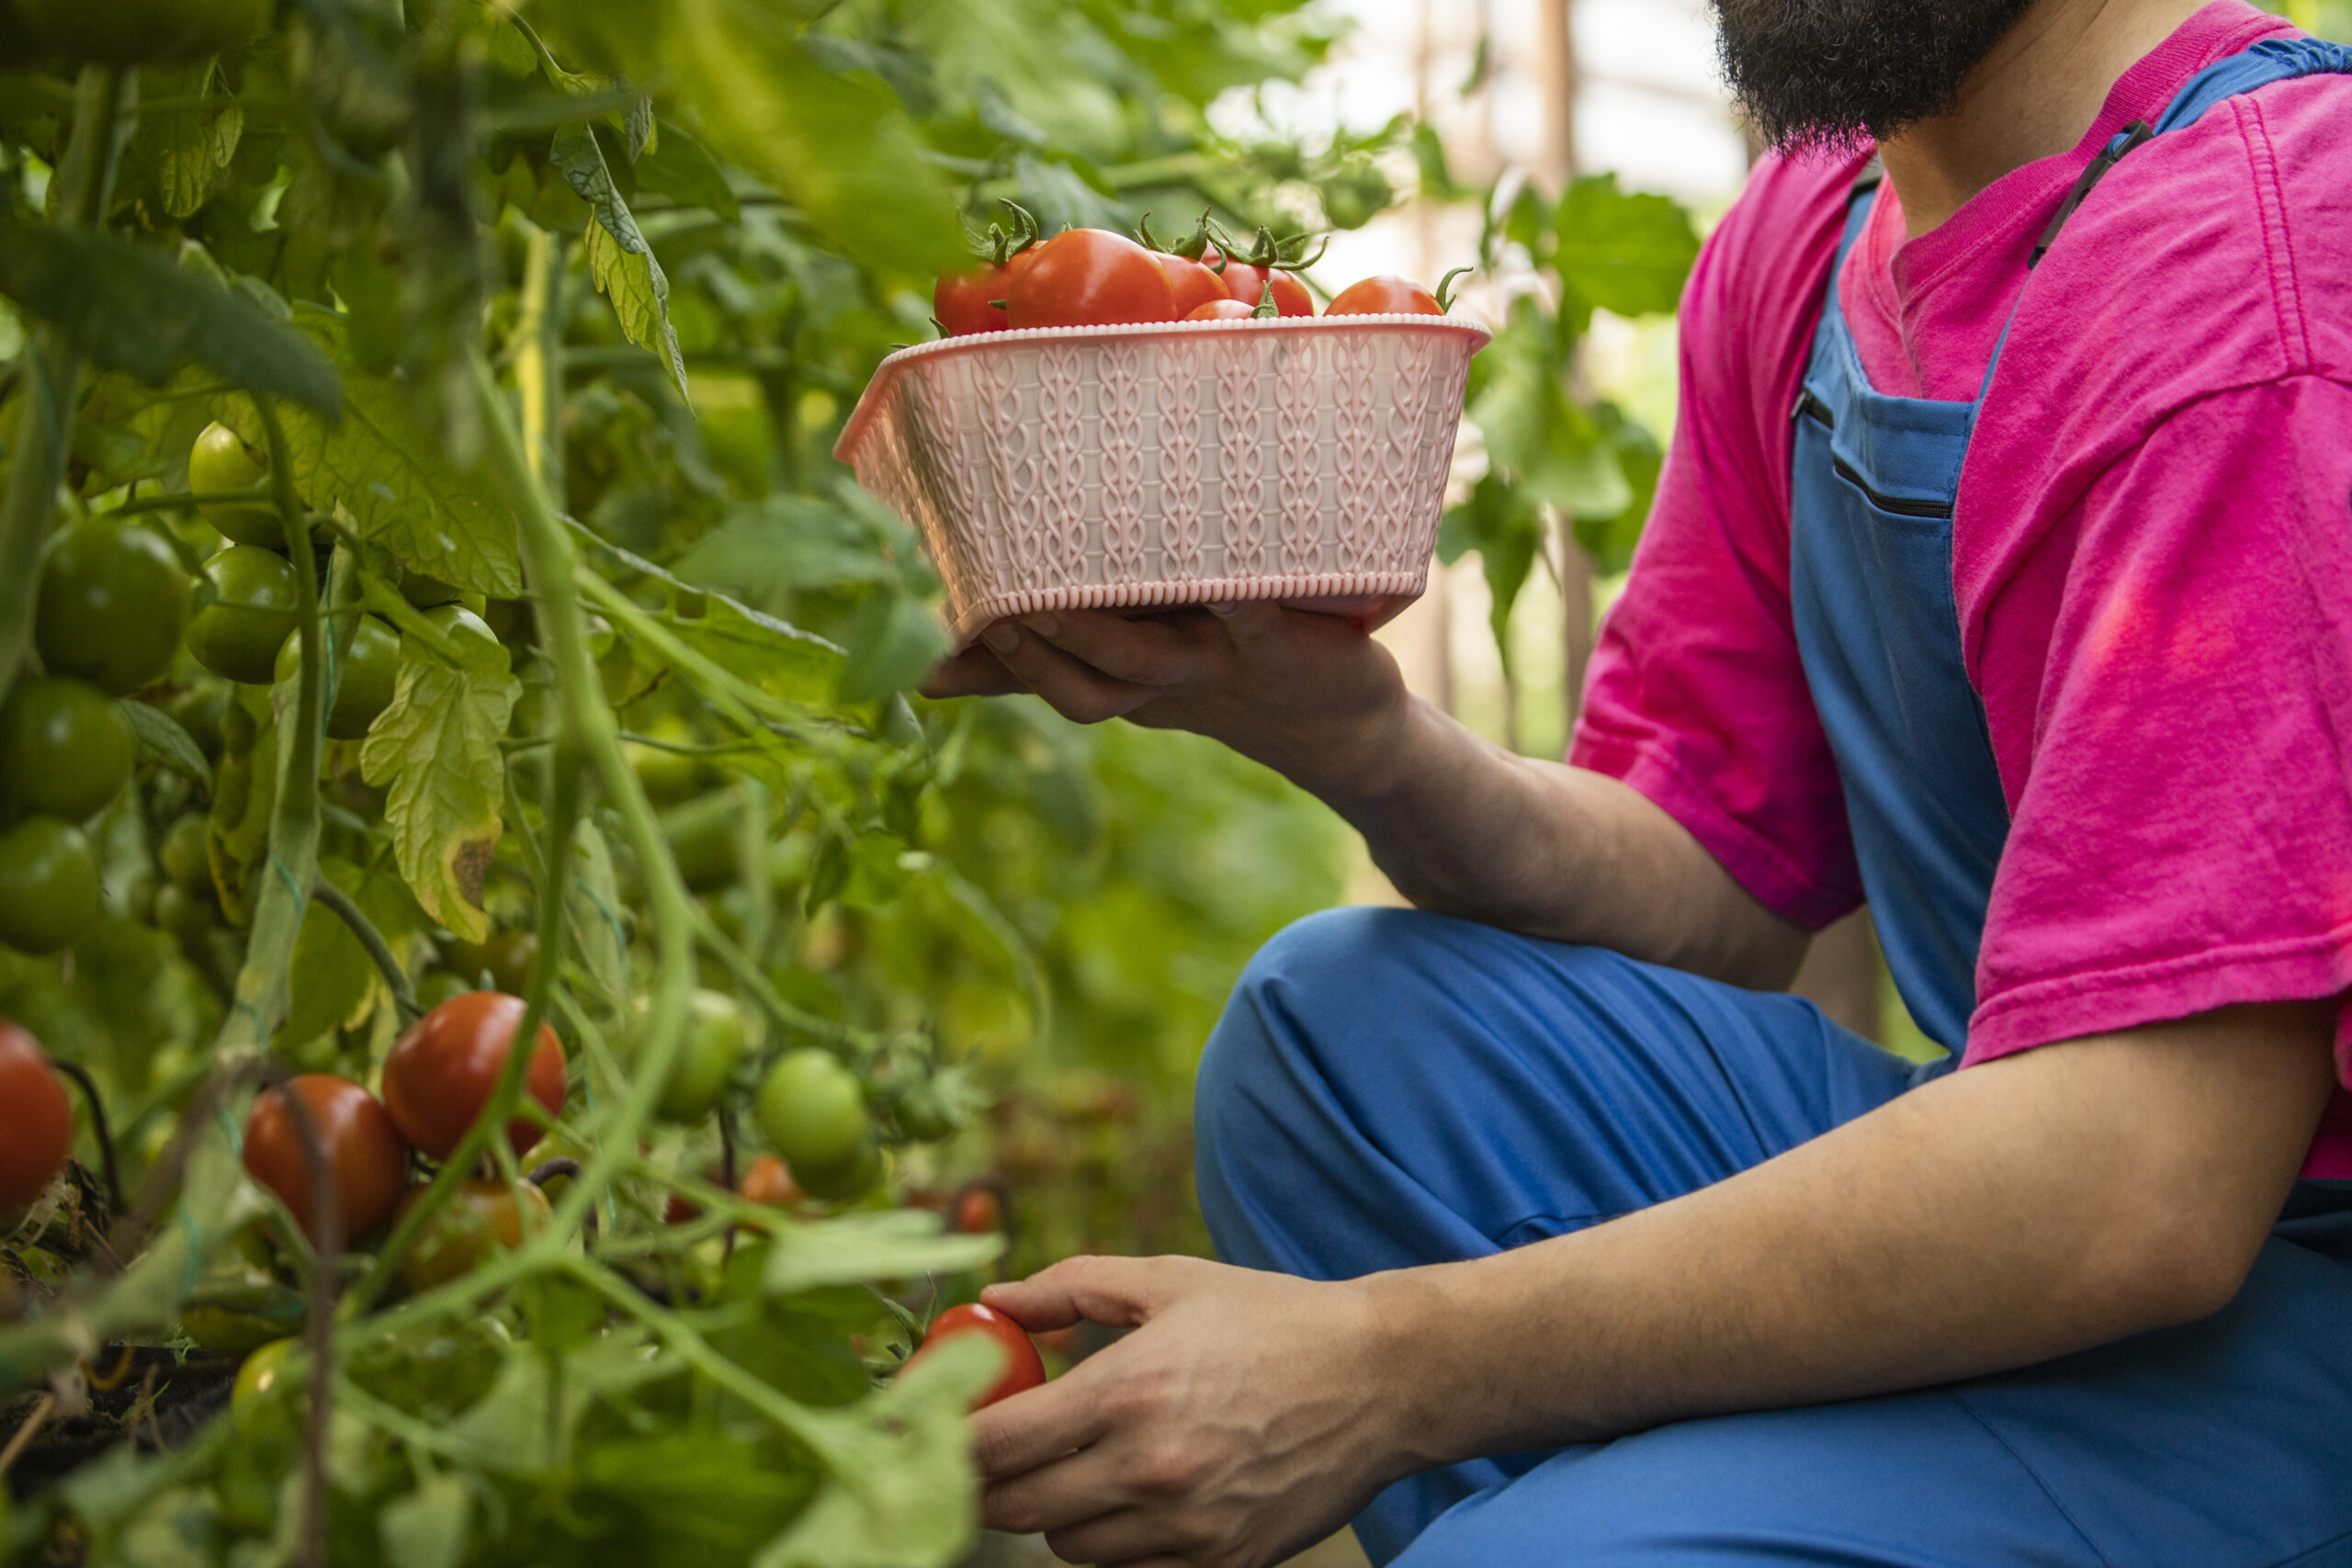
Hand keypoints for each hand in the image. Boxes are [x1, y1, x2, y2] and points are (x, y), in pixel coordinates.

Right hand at [921, 603, 1409, 794]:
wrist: (1344, 726)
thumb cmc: (1230, 672)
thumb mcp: (1143, 662)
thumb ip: (1064, 647)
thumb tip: (956, 649)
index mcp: (1124, 680)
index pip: (1038, 682)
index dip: (982, 672)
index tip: (920, 654)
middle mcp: (1160, 681)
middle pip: (1079, 685)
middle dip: (1027, 652)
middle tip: (978, 610)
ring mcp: (1215, 664)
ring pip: (1138, 662)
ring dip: (1089, 634)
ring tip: (1046, 597)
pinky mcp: (1277, 642)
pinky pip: (1247, 618)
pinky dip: (1231, 596)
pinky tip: (1215, 572)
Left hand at [973, 1255, 1400, 1566]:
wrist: (1380, 1380)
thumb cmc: (1270, 1321)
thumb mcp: (1169, 1282)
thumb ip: (1069, 1288)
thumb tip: (991, 1302)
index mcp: (1127, 1391)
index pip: (993, 1446)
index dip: (945, 1442)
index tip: (931, 1429)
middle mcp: (1149, 1469)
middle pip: (1013, 1512)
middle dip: (988, 1484)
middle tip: (997, 1453)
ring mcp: (1187, 1529)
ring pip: (1067, 1550)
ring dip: (1055, 1514)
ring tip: (1086, 1466)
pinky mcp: (1222, 1566)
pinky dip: (1114, 1545)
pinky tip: (1137, 1498)